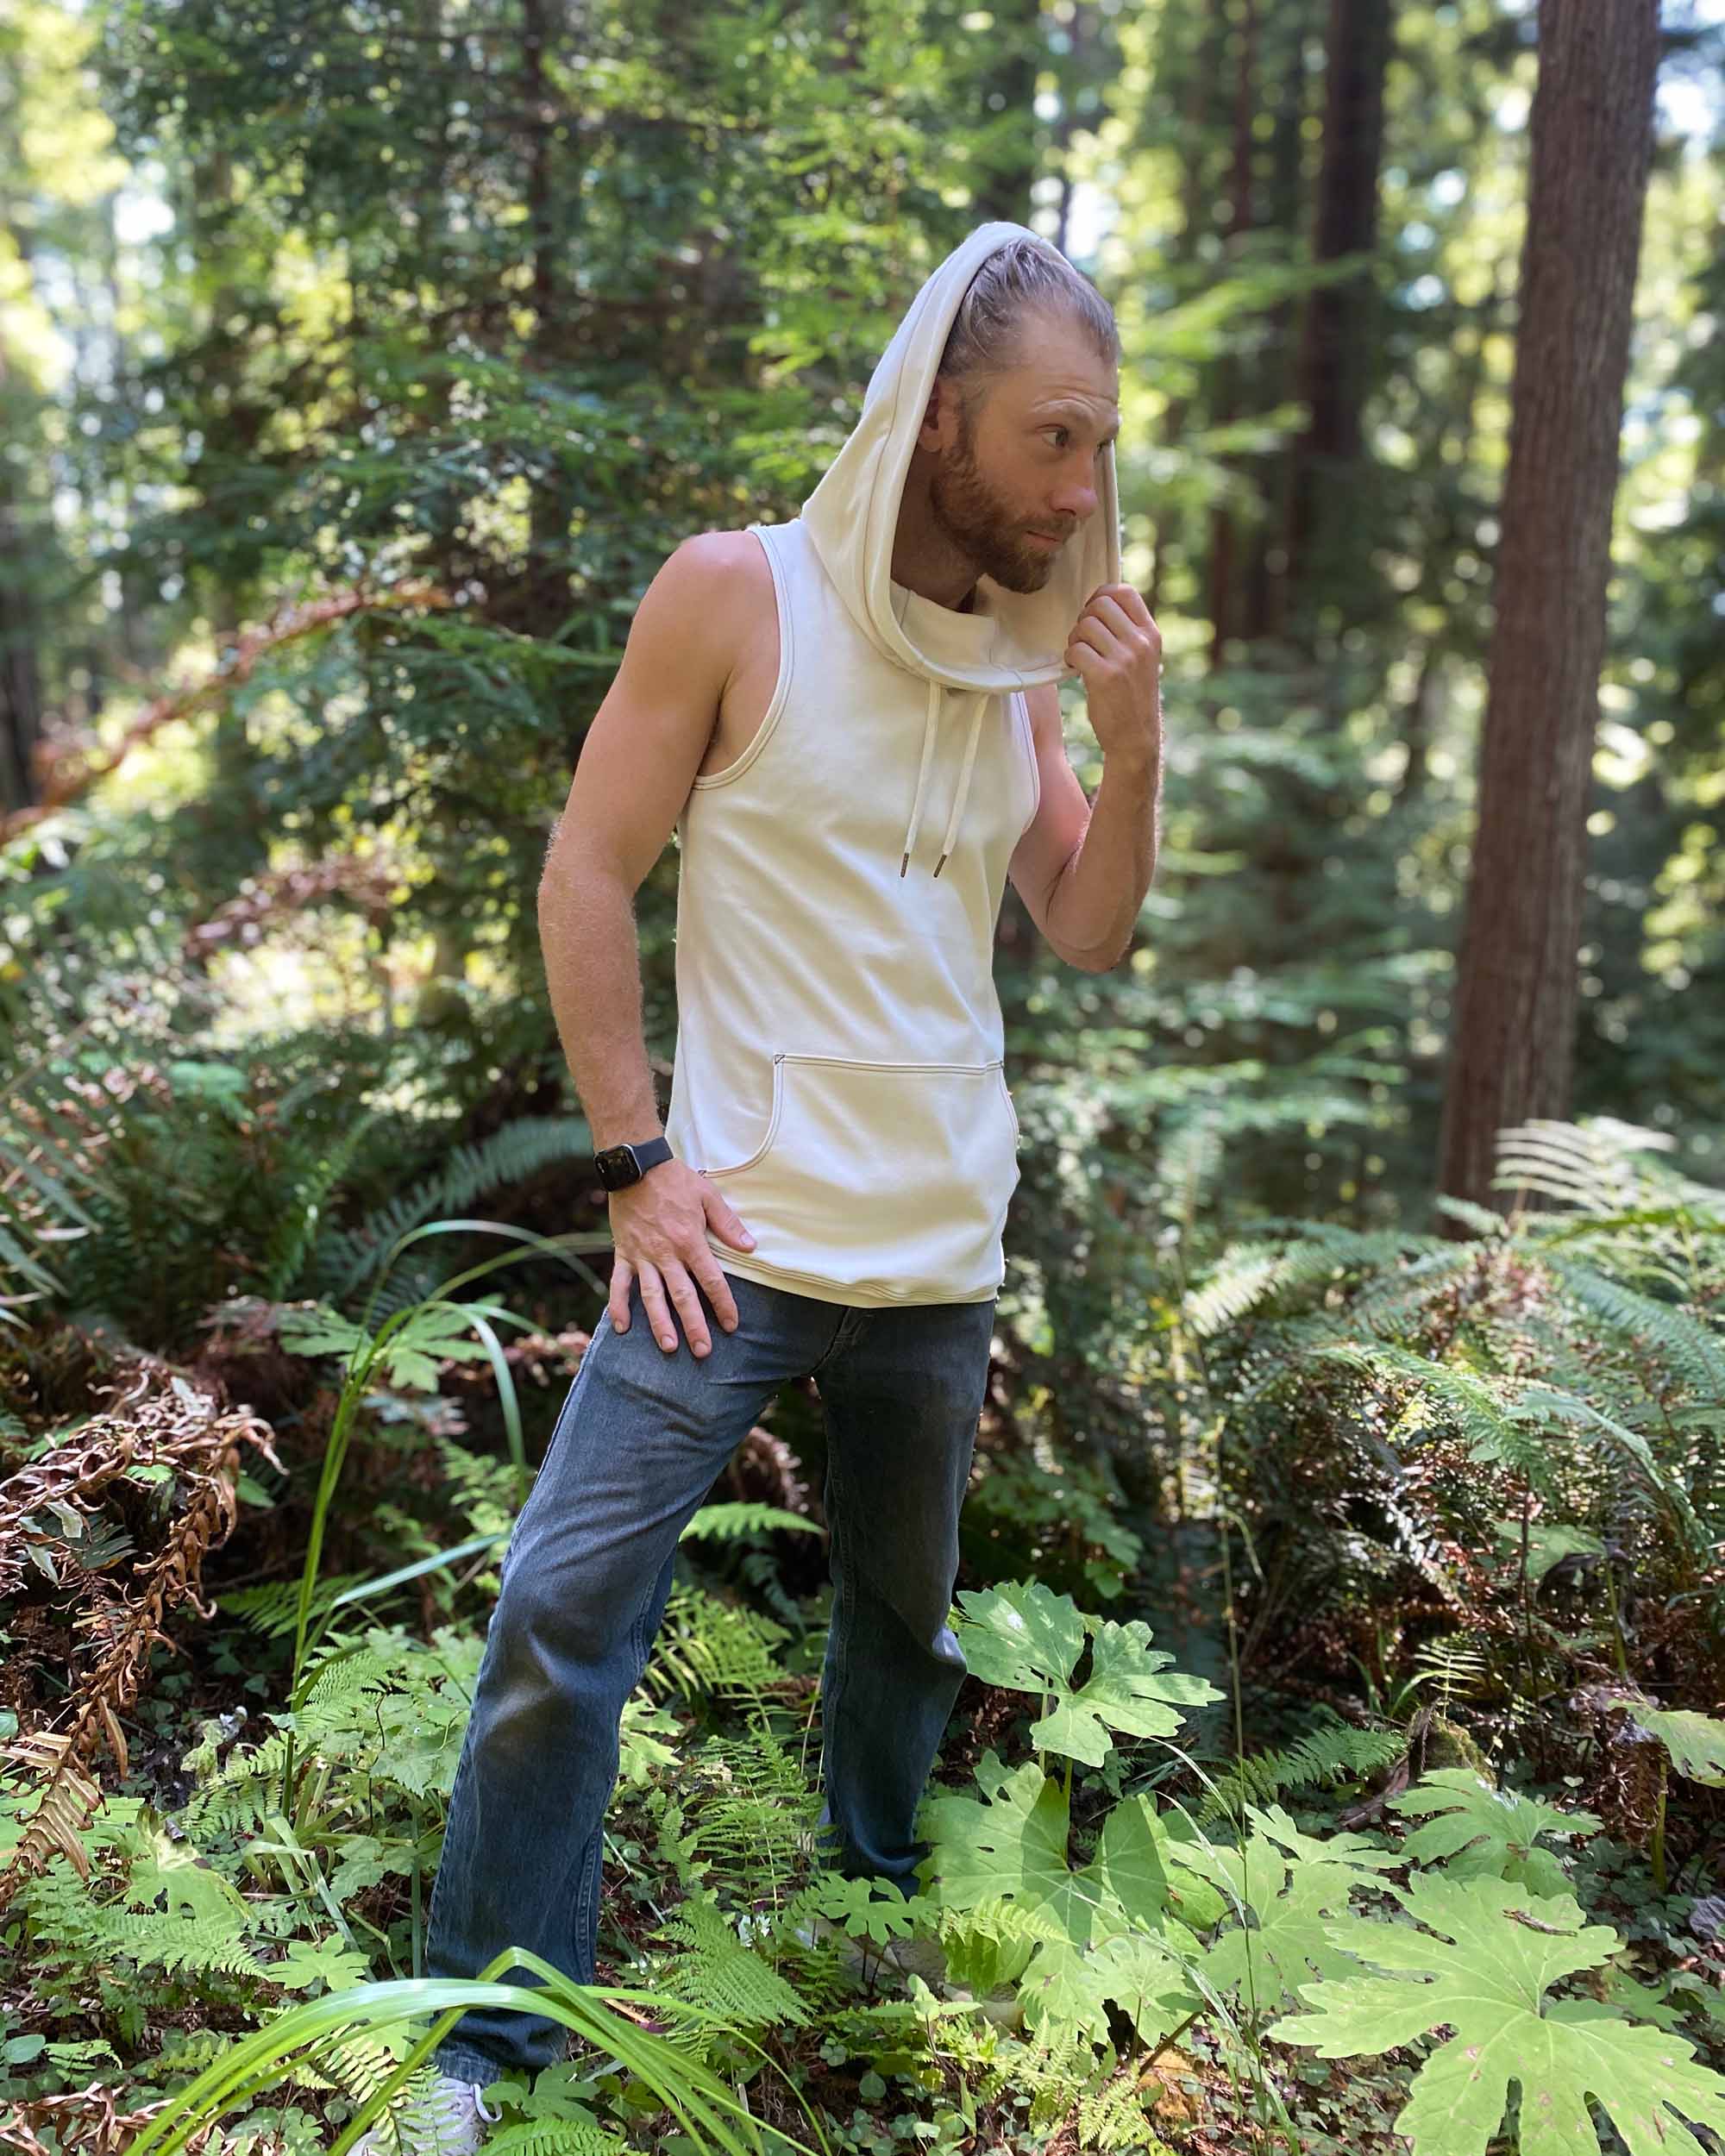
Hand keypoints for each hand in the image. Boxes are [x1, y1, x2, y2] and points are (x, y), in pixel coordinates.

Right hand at [606, 1158, 755, 1356]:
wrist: (636, 1166)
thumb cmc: (675, 1180)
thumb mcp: (708, 1196)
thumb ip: (728, 1224)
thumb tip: (750, 1247)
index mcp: (690, 1241)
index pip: (711, 1281)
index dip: (723, 1305)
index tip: (731, 1325)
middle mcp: (666, 1254)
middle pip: (683, 1297)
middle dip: (694, 1326)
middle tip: (702, 1351)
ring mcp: (642, 1256)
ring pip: (651, 1297)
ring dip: (660, 1324)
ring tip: (669, 1347)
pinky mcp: (623, 1253)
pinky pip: (619, 1283)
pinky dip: (618, 1305)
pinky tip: (622, 1328)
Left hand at [1064, 583, 1162, 773]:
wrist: (1135, 739)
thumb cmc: (1133, 697)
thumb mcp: (1143, 659)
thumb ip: (1129, 633)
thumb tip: (1099, 604)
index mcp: (1151, 635)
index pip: (1125, 592)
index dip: (1101, 596)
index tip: (1093, 614)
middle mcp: (1140, 643)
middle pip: (1099, 605)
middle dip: (1083, 619)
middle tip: (1084, 640)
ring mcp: (1124, 659)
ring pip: (1084, 625)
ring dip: (1074, 640)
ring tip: (1080, 657)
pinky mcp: (1105, 676)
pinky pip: (1075, 649)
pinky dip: (1069, 657)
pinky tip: (1076, 670)